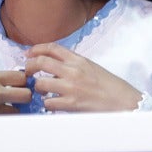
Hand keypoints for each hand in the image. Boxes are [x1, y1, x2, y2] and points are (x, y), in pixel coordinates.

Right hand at [0, 69, 30, 116]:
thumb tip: (0, 80)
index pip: (21, 77)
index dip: (22, 79)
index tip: (19, 81)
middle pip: (26, 95)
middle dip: (24, 94)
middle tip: (16, 94)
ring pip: (17, 112)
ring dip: (13, 109)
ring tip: (1, 106)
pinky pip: (2, 121)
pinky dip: (1, 118)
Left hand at [22, 42, 141, 112]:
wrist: (124, 101)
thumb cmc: (109, 85)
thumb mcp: (91, 67)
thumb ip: (73, 64)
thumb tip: (54, 64)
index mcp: (79, 60)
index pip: (52, 47)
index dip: (36, 49)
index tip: (28, 54)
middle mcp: (73, 70)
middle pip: (41, 62)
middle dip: (29, 67)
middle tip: (27, 73)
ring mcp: (71, 87)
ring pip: (40, 83)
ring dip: (38, 88)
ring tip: (43, 91)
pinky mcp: (71, 103)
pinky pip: (48, 102)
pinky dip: (47, 103)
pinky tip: (52, 103)